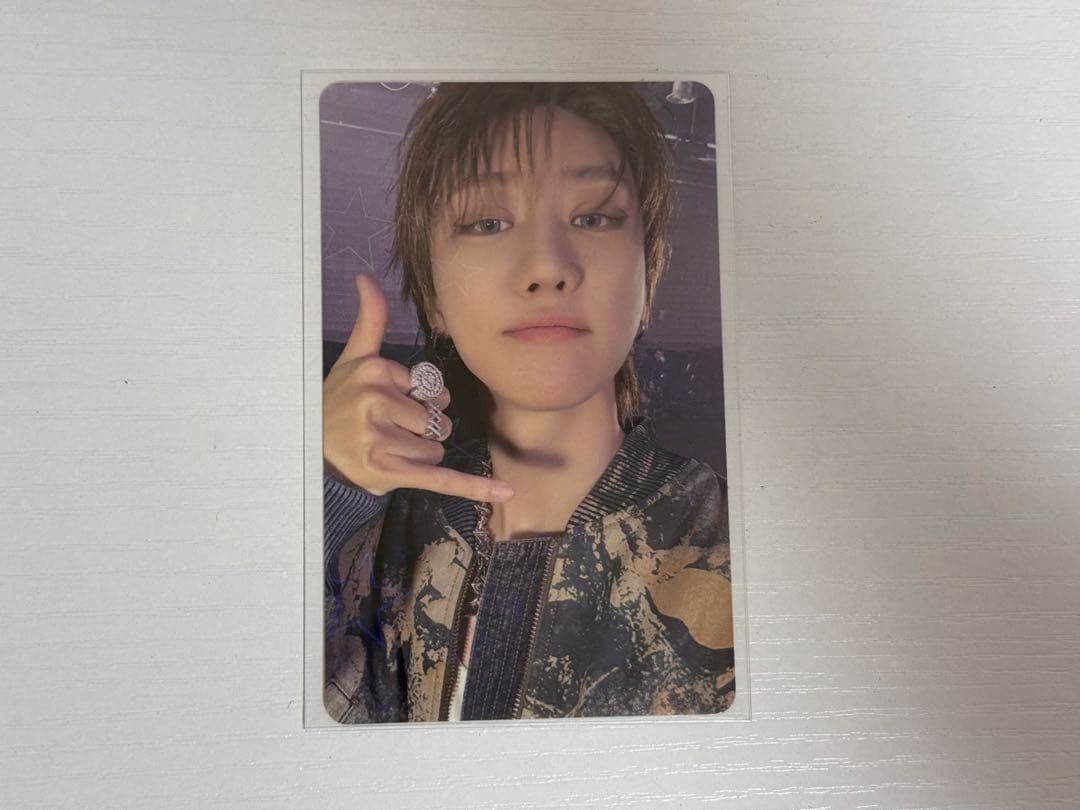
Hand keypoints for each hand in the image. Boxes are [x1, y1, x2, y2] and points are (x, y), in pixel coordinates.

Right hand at [323, 273, 513, 502]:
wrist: (309, 448)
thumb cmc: (338, 402)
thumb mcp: (353, 359)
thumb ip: (371, 321)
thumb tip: (367, 278)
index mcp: (377, 373)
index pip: (431, 392)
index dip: (418, 403)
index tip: (388, 408)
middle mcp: (377, 404)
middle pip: (437, 422)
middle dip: (420, 432)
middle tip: (385, 433)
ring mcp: (381, 439)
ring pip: (435, 450)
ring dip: (417, 457)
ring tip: (384, 451)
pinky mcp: (388, 471)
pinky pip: (442, 479)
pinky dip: (474, 488)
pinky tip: (506, 493)